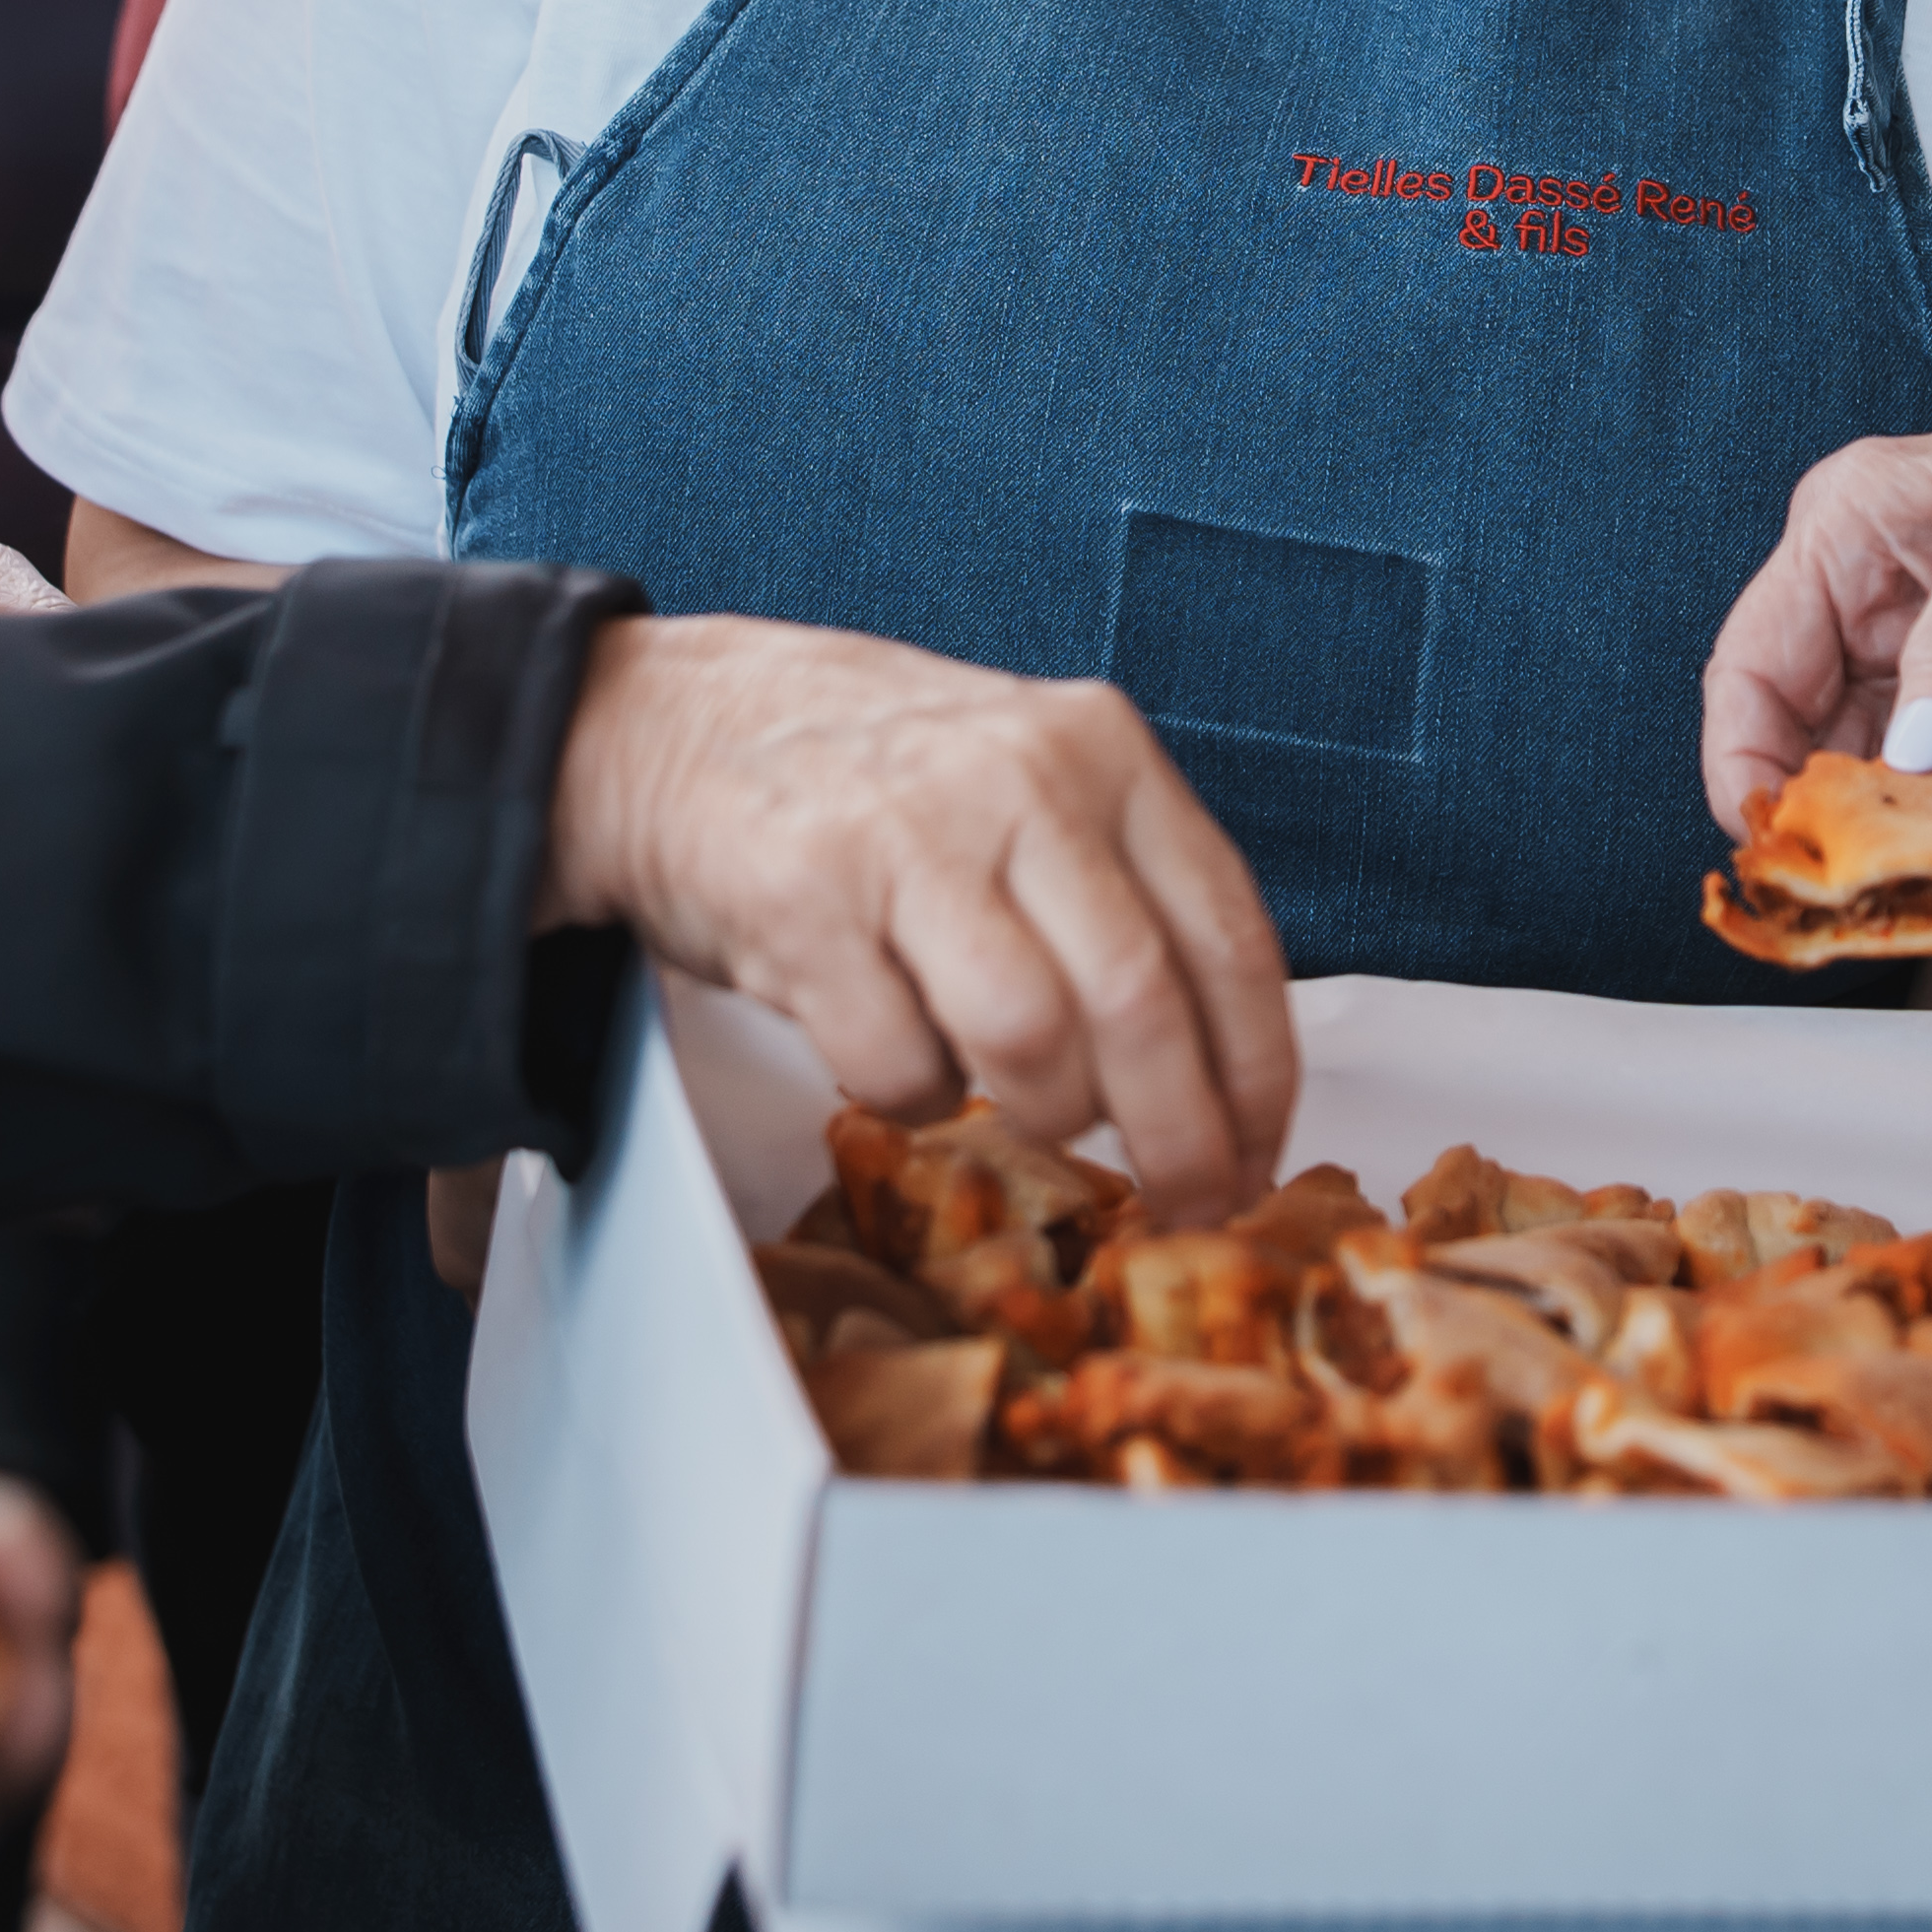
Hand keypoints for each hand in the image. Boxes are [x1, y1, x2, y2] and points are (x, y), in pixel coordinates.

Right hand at [541, 615, 1294, 1222]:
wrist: (673, 727)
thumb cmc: (875, 780)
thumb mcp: (1029, 780)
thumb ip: (1123, 891)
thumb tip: (1223, 1077)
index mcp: (1102, 750)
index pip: (1228, 937)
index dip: (1258, 1076)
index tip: (1257, 1157)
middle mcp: (1019, 782)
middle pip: (1142, 1008)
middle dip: (1180, 1141)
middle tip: (1184, 1203)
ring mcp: (909, 840)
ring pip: (1033, 1046)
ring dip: (1043, 1116)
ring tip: (1017, 1103)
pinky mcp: (806, 906)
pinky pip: (902, 1070)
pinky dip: (916, 1096)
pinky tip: (900, 1046)